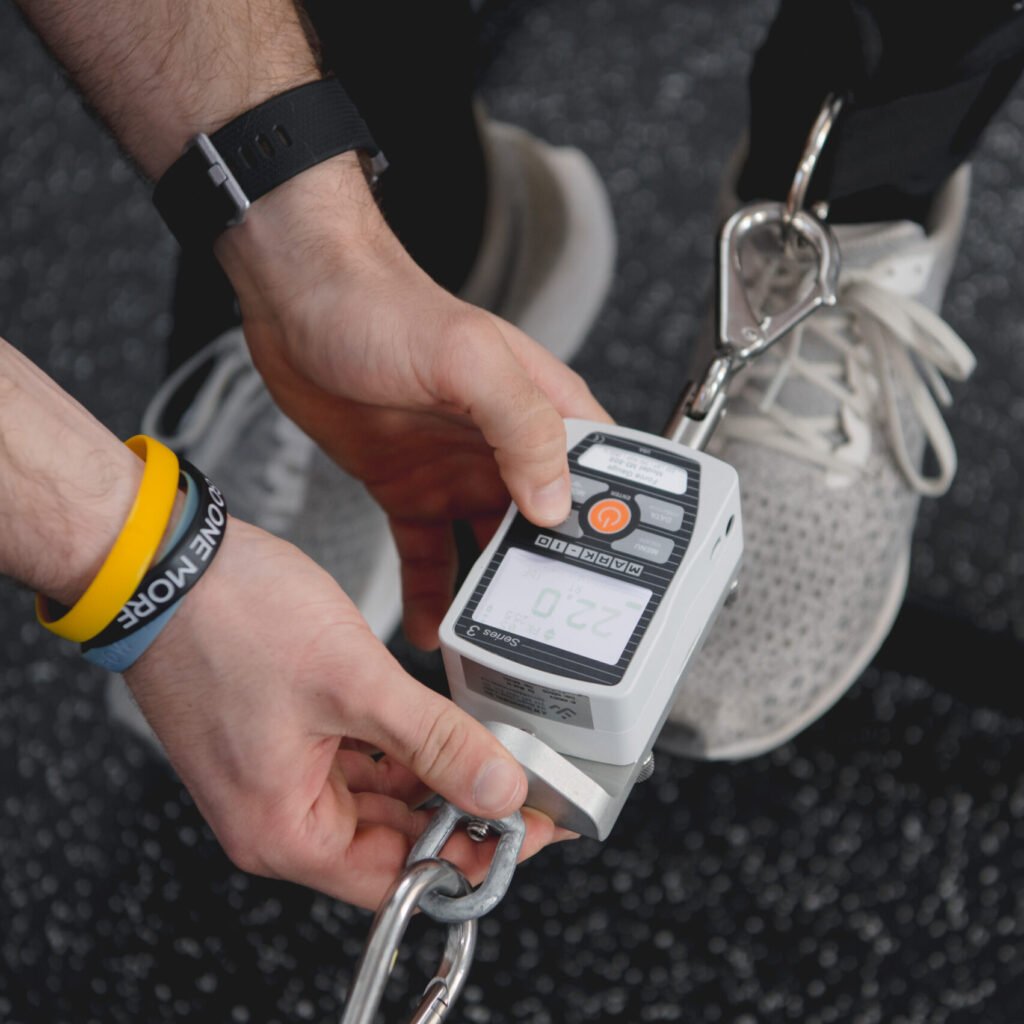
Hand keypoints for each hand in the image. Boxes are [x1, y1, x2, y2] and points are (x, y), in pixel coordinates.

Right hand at [125, 519, 570, 909]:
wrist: (164, 561)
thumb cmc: (228, 619)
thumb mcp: (355, 683)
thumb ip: (436, 743)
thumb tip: (499, 789)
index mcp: (284, 830)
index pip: (399, 878)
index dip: (472, 858)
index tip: (529, 830)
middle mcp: (275, 814)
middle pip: (391, 841)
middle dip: (459, 811)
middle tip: (521, 780)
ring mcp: (276, 774)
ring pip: (377, 798)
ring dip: (432, 776)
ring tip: (488, 748)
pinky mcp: (280, 736)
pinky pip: (354, 761)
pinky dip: (398, 749)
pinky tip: (435, 724)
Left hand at [216, 155, 611, 646]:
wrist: (296, 300)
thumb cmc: (381, 305)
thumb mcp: (467, 358)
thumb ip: (521, 423)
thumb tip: (555, 499)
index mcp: (538, 407)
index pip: (600, 474)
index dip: (614, 525)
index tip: (617, 579)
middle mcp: (503, 445)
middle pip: (547, 526)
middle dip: (551, 577)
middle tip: (553, 633)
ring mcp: (454, 470)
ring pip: (489, 549)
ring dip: (493, 595)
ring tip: (498, 645)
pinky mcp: (407, 487)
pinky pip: (428, 553)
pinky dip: (432, 592)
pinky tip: (432, 626)